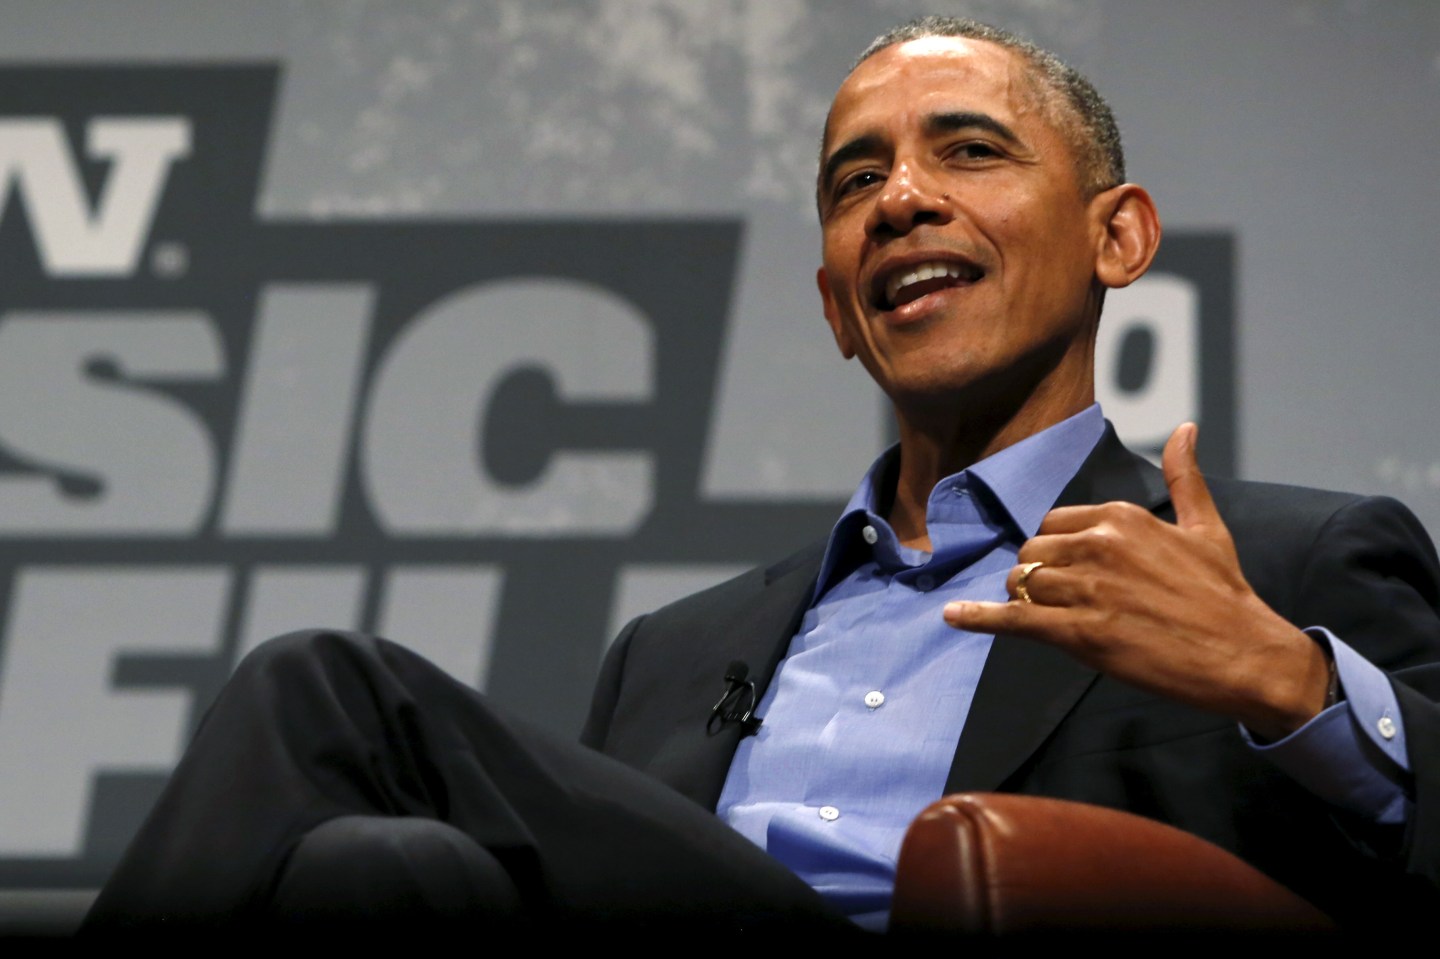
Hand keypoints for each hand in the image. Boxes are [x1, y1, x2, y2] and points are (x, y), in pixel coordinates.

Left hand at [943, 423, 1330, 739]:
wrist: (1244, 654)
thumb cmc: (1224, 594)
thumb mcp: (1206, 527)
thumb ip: (1184, 476)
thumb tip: (1186, 428)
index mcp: (1120, 516)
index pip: (1053, 523)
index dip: (1055, 549)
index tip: (1070, 570)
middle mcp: (1097, 545)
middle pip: (1031, 552)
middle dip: (1037, 574)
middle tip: (1063, 599)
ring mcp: (1086, 589)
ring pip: (1022, 583)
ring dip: (1025, 601)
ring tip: (1050, 617)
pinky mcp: (1078, 632)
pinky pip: (1014, 618)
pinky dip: (978, 618)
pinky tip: (953, 617)